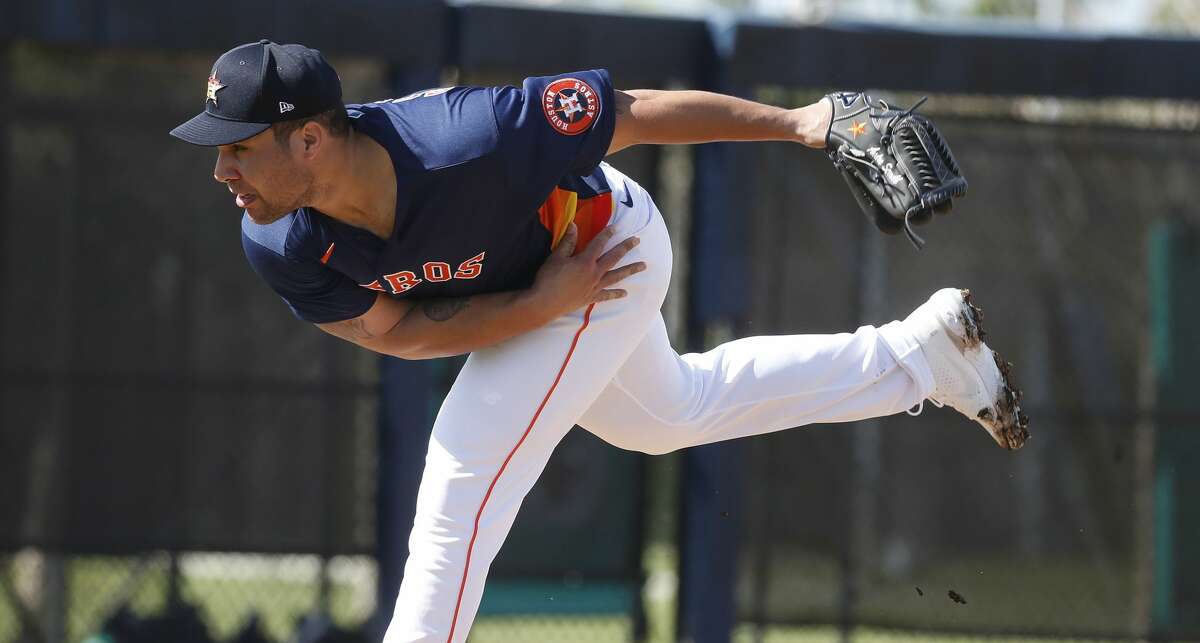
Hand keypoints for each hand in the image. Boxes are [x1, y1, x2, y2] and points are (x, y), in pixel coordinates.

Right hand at [531, 223, 646, 315]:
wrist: (545, 303)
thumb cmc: (548, 279)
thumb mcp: (556, 257)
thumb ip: (567, 241)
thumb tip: (573, 225)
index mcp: (585, 261)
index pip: (599, 244)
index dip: (607, 234)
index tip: (615, 227)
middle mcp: (594, 273)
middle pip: (613, 258)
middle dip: (625, 247)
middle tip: (637, 240)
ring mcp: (595, 286)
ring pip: (617, 276)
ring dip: (630, 270)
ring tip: (643, 266)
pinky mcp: (591, 298)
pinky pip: (607, 295)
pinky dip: (616, 294)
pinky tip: (625, 293)